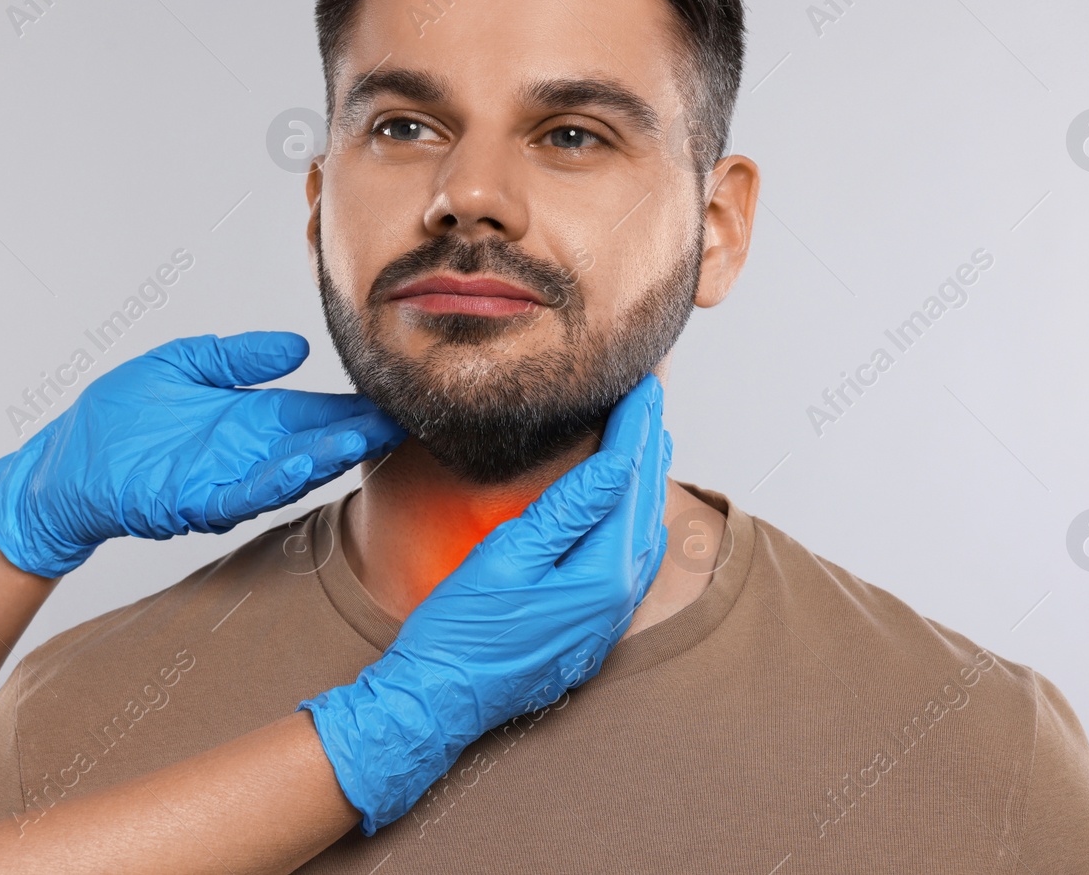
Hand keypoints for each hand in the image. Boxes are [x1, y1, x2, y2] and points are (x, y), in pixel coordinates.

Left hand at [0, 332, 405, 576]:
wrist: (63, 464)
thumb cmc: (118, 416)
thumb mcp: (185, 365)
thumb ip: (239, 357)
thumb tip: (296, 347)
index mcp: (249, 419)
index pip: (315, 413)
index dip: (353, 408)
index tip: (394, 396)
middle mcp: (246, 453)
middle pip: (314, 444)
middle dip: (356, 434)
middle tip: (401, 419)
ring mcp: (224, 480)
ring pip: (288, 473)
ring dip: (324, 459)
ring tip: (360, 439)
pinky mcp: (193, 501)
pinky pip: (243, 495)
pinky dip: (273, 482)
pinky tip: (300, 465)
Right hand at [299, 373, 671, 833]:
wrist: (437, 702)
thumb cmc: (459, 632)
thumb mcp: (506, 557)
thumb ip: (566, 512)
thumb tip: (617, 466)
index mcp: (603, 576)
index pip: (627, 483)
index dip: (634, 429)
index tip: (643, 386)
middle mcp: (617, 600)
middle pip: (643, 506)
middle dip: (647, 448)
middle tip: (651, 398)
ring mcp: (605, 619)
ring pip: (641, 535)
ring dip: (644, 484)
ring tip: (649, 441)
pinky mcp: (589, 629)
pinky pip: (628, 563)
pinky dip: (631, 522)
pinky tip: (626, 511)